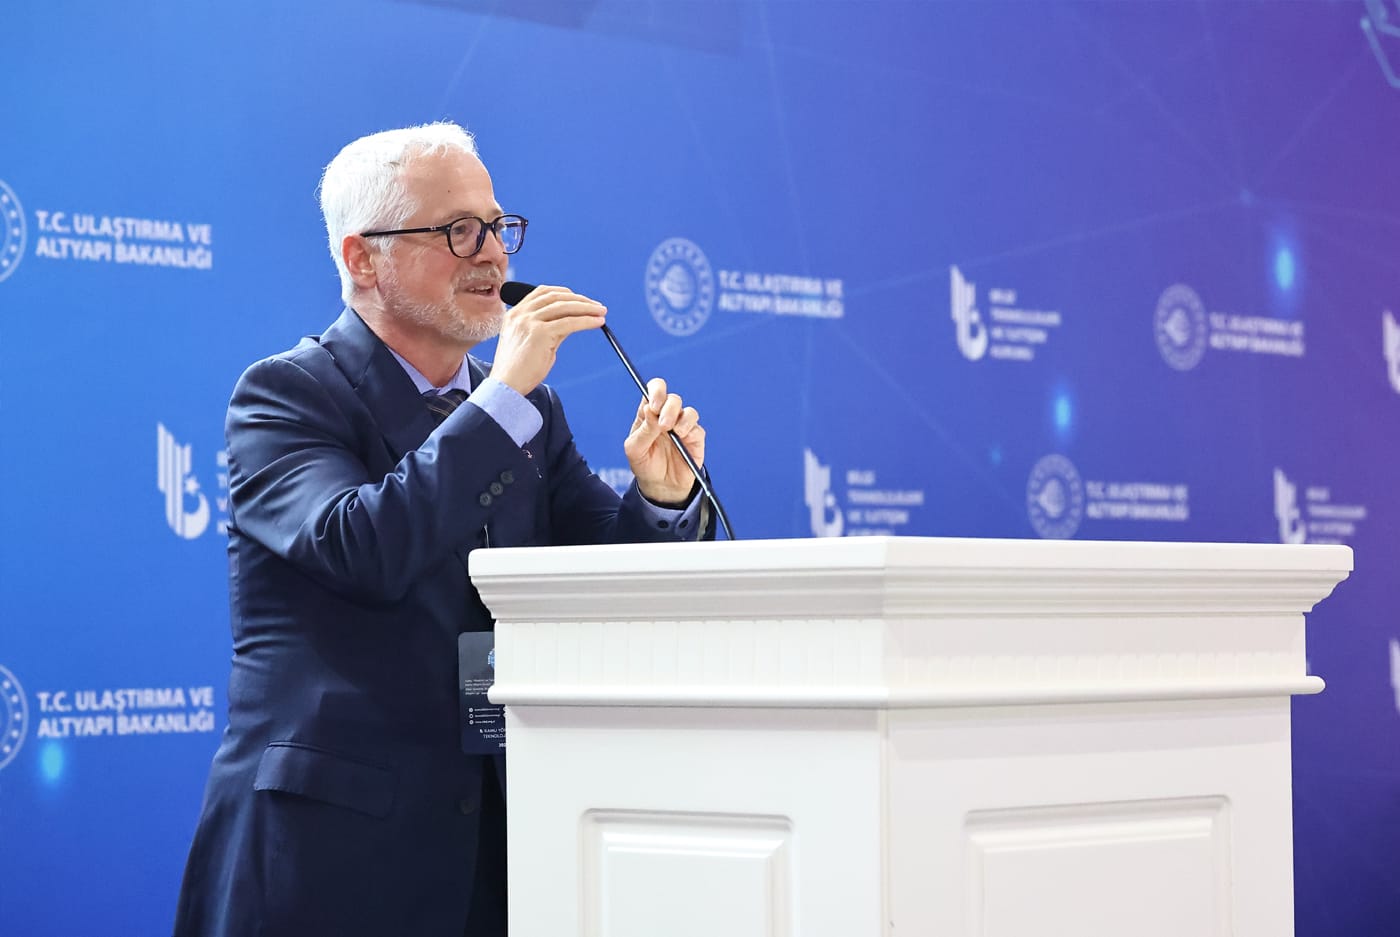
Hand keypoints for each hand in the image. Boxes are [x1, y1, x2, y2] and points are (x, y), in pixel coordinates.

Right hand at [490, 285, 605, 394]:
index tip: (580, 299)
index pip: (543, 292)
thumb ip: (550, 328)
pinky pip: (569, 323)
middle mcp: (521, 314)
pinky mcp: (540, 333)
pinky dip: (586, 321)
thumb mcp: (533, 342)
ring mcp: (529, 322)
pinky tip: (597, 323)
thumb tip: (573, 320)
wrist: (507, 386)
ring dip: (587, 308)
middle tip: (597, 306)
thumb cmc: (519, 370)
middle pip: (556, 297)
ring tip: (601, 312)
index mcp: (515, 314)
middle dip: (580, 300)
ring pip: (564, 307)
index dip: (564, 293)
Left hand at [624, 377, 704, 504]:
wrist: (660, 487)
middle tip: (664, 425)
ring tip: (675, 432)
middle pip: (672, 398)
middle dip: (668, 408)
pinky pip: (697, 428)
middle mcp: (667, 416)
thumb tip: (650, 410)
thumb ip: (643, 429)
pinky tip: (682, 438)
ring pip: (688, 411)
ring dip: (681, 418)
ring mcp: (682, 426)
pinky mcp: (695, 438)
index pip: (654, 390)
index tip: (653, 406)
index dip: (656, 391)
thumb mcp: (635, 449)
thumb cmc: (644, 464)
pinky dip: (690, 429)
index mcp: (649, 414)